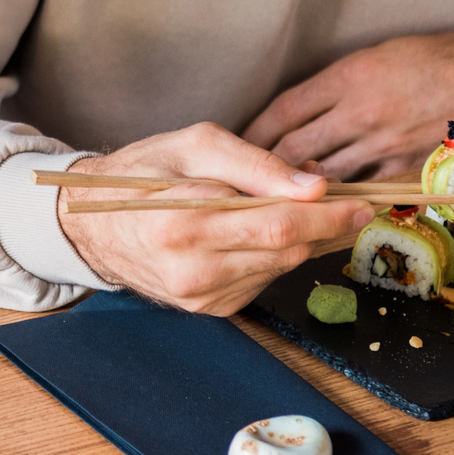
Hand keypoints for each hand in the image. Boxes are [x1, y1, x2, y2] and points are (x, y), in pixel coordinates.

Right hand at [57, 123, 373, 314]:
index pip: (276, 223)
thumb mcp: (194, 144)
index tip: (359, 203)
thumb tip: (313, 186)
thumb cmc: (143, 172)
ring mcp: (200, 296)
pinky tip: (258, 235)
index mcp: (182, 221)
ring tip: (299, 211)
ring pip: (279, 268)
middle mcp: (191, 268)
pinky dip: (272, 256)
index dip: (327, 215)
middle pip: (284, 250)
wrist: (93, 222)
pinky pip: (261, 281)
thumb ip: (255, 163)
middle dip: (325, 226)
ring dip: (300, 240)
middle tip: (349, 203)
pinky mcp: (207, 309)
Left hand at [240, 31, 453, 181]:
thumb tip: (300, 113)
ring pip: (324, 176)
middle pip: (294, 149)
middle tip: (244, 180)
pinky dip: (339, 199)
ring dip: (296, 190)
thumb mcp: (379, 55)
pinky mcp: (408, 170)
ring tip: (272, 199)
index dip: (255, 132)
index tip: (238, 145)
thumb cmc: (442, 58)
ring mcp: (386, 145)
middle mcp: (362, 112)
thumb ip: (337, 84)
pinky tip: (322, 207)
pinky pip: (362, 190)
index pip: (284, 111)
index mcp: (350, 75)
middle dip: (264, 168)